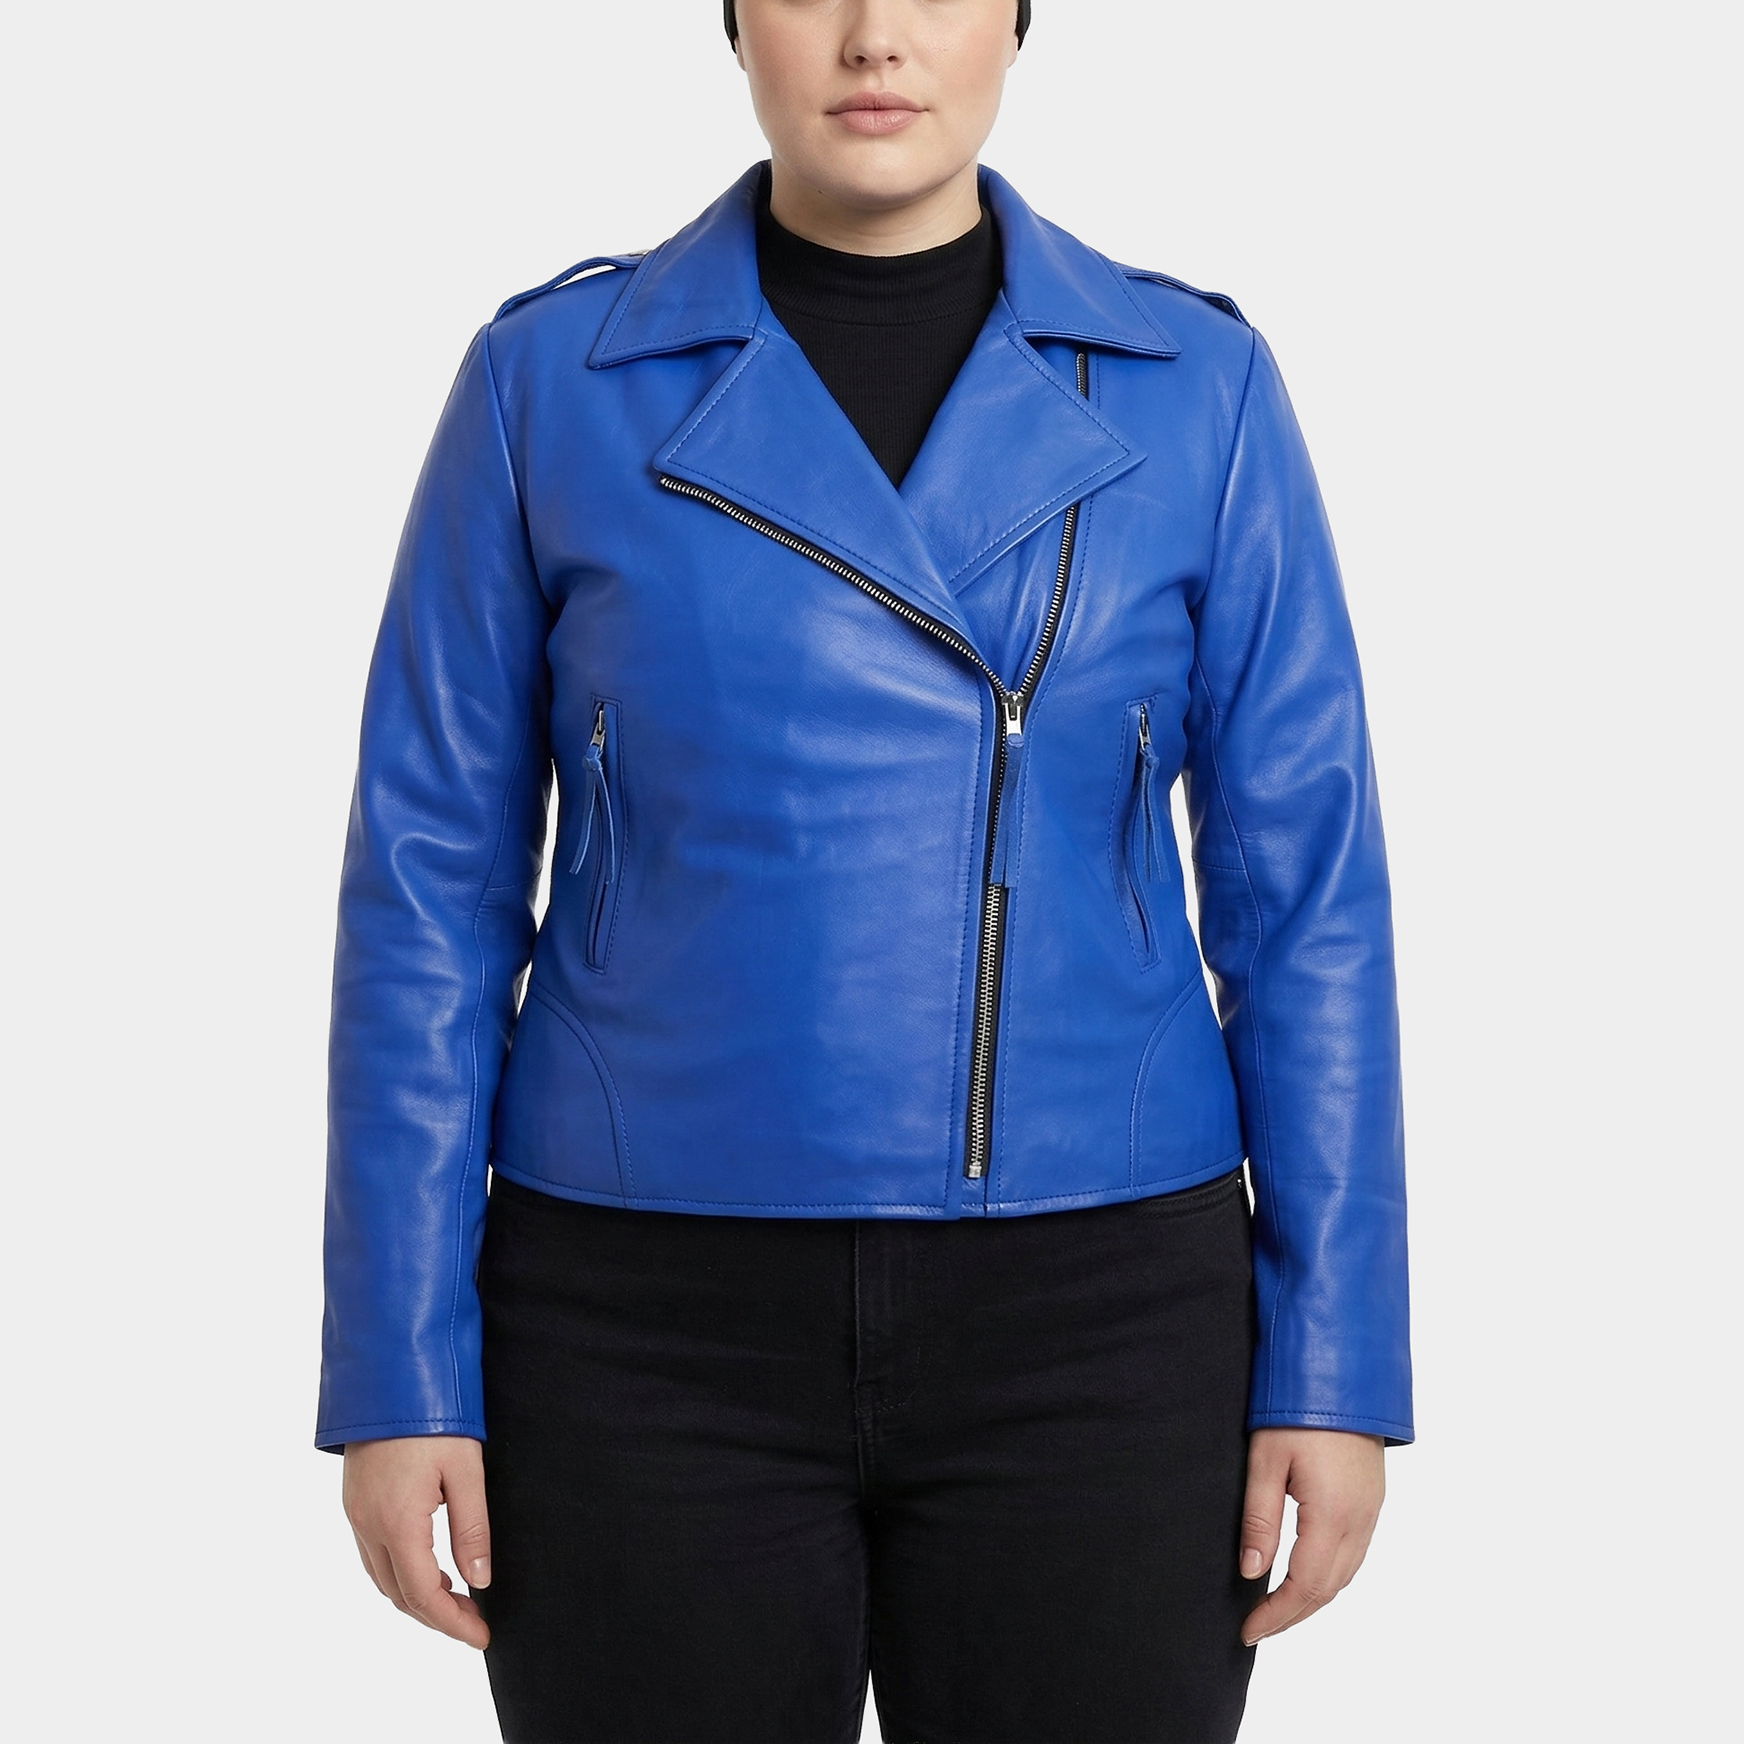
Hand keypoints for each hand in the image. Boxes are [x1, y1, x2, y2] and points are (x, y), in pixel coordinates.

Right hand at [342, 1435, 492, 1648]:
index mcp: (397, 1523)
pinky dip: (398, 1571)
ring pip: (381, 1576)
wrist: (388, 1372)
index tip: (481, 1636)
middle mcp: (367, 1524)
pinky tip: (426, 1563)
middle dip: (434, 1616)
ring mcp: (355, 1512)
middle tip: (472, 1622)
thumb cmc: (433, 1415)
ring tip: (454, 1598)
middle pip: (397, 1594)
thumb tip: (479, 1581)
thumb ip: (472, 1530)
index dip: (452, 1622)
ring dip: (414, 1595)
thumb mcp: (466, 1470)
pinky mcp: (354, 1498)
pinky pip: (372, 1553)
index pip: (423, 1594)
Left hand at [1239, 1427, 1384, 1645]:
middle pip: (1328, 1589)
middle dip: (1293, 1615)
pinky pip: (1354, 1553)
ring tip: (1276, 1608)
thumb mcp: (1266, 1461)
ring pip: (1345, 1574)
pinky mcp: (1373, 1498)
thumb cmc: (1300, 1407)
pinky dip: (1329, 1575)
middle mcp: (1360, 1521)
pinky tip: (1306, 1574)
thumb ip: (1259, 1520)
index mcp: (1333, 1517)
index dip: (1275, 1616)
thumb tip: (1251, 1572)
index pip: (1304, 1587)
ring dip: (1312, 1597)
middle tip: (1257, 1627)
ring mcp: (1372, 1510)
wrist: (1345, 1369)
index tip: (1247, 1631)